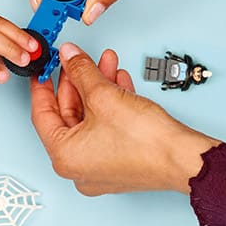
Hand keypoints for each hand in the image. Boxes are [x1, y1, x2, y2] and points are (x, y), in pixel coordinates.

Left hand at [28, 44, 217, 195]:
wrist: (183, 158)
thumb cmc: (146, 142)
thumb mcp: (104, 95)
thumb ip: (81, 71)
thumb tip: (69, 57)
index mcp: (63, 157)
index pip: (42, 114)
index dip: (43, 85)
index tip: (44, 69)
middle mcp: (78, 168)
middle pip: (69, 115)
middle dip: (78, 82)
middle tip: (78, 61)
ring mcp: (99, 168)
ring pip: (90, 119)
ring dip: (98, 89)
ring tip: (106, 65)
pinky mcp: (119, 163)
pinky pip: (106, 129)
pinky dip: (110, 106)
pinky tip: (118, 83)